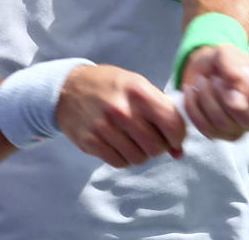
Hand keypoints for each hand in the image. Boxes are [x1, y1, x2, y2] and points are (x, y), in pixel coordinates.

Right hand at [56, 64, 186, 167]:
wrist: (69, 88)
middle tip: (152, 138)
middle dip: (159, 147)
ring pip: (138, 158)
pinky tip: (120, 144)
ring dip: (141, 153)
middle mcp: (122, 110)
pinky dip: (124, 158)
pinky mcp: (90, 142)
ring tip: (134, 140)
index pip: (172, 124)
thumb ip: (162, 112)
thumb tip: (178, 151)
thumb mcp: (139, 86)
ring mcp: (104, 127)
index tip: (174, 138)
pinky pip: (119, 163)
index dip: (178, 136)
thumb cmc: (111, 86)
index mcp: (139, 92)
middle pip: (155, 147)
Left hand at [181, 45, 248, 140]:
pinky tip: (194, 92)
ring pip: (225, 125)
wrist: (202, 68)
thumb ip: (235, 69)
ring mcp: (240, 127)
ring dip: (208, 99)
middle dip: (228, 96)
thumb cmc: (223, 61)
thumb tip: (240, 92)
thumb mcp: (228, 53)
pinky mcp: (219, 134)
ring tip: (203, 81)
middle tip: (217, 78)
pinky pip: (206, 128)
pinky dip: (195, 108)